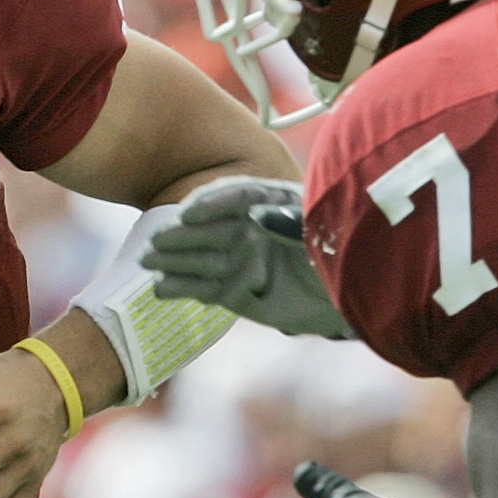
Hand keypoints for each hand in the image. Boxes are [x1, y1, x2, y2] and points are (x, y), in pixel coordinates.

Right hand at [143, 176, 352, 338]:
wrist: (349, 301)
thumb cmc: (340, 258)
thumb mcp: (322, 237)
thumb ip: (292, 225)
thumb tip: (257, 219)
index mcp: (273, 202)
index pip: (238, 197)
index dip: (212, 202)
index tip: (190, 213)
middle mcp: (252, 226)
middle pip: (212, 226)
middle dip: (184, 233)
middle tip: (158, 240)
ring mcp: (242, 257)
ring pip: (202, 255)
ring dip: (175, 258)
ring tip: (149, 262)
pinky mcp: (235, 289)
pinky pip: (204, 286)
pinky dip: (183, 288)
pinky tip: (161, 288)